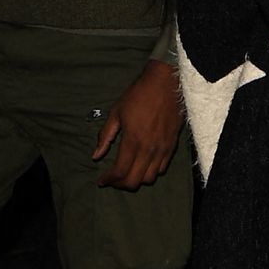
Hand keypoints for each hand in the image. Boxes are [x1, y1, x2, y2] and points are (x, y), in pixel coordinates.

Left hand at [93, 61, 184, 189]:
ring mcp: (162, 149)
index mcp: (133, 140)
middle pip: (134, 180)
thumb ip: (105, 136)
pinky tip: (142, 164)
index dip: (108, 180)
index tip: (101, 180)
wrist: (166, 83)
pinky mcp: (172, 146)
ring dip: (136, 179)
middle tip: (113, 179)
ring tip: (128, 172)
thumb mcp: (116, 112)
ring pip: (149, 178)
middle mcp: (149, 149)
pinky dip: (150, 171)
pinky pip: (161, 168)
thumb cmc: (138, 95)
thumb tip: (96, 155)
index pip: (119, 171)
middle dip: (120, 184)